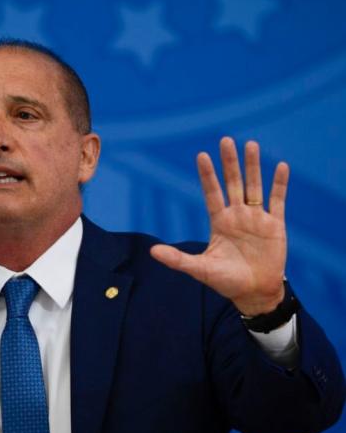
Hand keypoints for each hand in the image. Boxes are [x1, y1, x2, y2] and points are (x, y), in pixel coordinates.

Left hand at [150, 137, 288, 316]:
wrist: (254, 293)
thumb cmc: (226, 281)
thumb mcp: (200, 269)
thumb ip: (177, 259)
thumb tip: (152, 251)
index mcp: (219, 222)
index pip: (211, 192)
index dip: (207, 175)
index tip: (202, 155)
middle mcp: (237, 215)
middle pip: (233, 183)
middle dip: (229, 163)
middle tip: (225, 139)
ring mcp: (256, 218)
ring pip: (254, 186)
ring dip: (253, 166)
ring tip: (250, 144)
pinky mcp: (275, 225)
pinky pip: (278, 200)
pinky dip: (279, 184)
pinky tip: (280, 165)